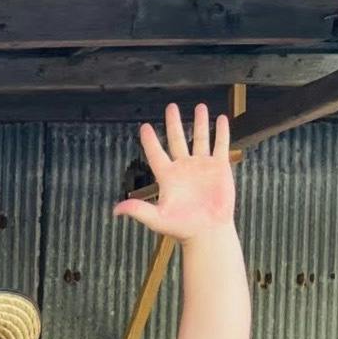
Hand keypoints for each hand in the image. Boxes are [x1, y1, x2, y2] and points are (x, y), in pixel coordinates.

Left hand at [114, 103, 235, 242]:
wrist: (207, 232)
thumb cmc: (181, 227)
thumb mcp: (156, 219)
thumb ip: (138, 210)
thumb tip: (115, 211)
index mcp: (167, 177)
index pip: (156, 154)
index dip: (150, 141)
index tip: (145, 127)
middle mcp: (183, 168)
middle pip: (177, 140)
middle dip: (174, 123)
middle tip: (171, 106)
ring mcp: (202, 166)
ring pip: (200, 139)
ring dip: (200, 123)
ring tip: (200, 106)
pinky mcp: (220, 167)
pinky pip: (220, 145)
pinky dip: (221, 132)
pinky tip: (221, 119)